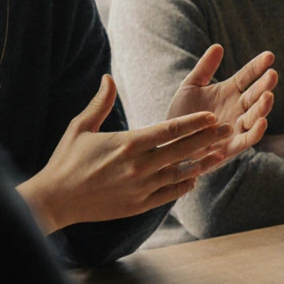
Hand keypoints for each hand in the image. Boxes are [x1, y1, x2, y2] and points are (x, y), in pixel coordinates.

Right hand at [18, 75, 233, 231]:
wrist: (55, 200)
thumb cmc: (66, 160)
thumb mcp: (80, 127)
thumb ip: (100, 103)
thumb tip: (108, 77)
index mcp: (127, 143)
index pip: (169, 130)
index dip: (193, 123)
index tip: (212, 116)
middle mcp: (138, 166)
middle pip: (181, 150)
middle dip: (207, 139)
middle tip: (228, 129)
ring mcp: (140, 188)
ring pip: (179, 173)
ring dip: (201, 163)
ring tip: (220, 153)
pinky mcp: (138, 206)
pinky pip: (168, 194)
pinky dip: (183, 185)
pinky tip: (194, 177)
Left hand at [166, 45, 276, 162]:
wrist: (170, 140)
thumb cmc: (181, 112)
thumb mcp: (190, 86)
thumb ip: (204, 68)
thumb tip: (218, 46)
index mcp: (229, 91)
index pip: (248, 76)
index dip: (258, 66)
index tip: (269, 56)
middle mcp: (237, 109)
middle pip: (255, 95)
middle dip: (264, 86)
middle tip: (272, 75)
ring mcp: (235, 127)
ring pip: (254, 117)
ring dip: (263, 108)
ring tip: (268, 96)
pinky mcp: (230, 147)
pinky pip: (246, 140)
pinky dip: (255, 132)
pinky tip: (262, 122)